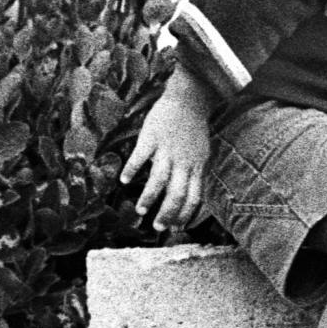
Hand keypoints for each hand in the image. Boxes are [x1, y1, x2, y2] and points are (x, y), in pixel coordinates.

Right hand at [122, 80, 211, 231]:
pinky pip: (141, 157)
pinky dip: (132, 169)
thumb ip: (194, 174)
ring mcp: (167, 150)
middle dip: (167, 213)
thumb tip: (189, 198)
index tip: (175, 228)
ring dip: (149, 198)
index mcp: (196, 168)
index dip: (185, 215)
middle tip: (157, 226)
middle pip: (177, 194)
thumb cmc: (193, 130)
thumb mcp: (201, 155)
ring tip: (140, 211)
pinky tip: (125, 180)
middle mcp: (183, 162)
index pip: (193, 198)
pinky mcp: (151, 137)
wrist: (189, 99)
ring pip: (159, 180)